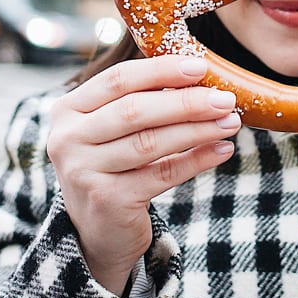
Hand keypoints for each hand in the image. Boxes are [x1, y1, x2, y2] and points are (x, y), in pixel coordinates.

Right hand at [46, 55, 240, 292]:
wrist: (97, 230)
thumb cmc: (113, 167)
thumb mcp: (114, 130)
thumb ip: (142, 100)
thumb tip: (200, 76)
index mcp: (68, 110)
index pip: (118, 80)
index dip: (161, 70)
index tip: (201, 67)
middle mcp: (68, 139)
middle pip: (135, 110)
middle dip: (186, 102)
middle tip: (225, 98)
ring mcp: (85, 171)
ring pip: (150, 142)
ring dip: (197, 130)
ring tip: (230, 122)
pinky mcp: (109, 200)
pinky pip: (163, 174)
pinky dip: (197, 160)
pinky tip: (222, 150)